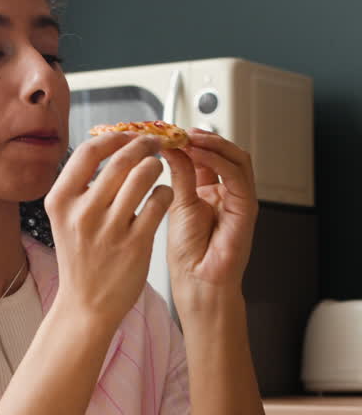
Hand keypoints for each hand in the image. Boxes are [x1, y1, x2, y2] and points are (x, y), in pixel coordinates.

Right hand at [45, 130, 172, 332]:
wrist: (85, 305)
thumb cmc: (80, 258)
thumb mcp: (66, 219)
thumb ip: (80, 185)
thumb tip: (109, 145)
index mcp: (61, 201)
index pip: (90, 151)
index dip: (114, 137)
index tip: (128, 135)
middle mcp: (82, 213)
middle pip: (122, 159)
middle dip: (144, 145)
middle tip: (154, 143)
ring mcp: (110, 229)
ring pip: (144, 175)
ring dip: (156, 167)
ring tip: (156, 170)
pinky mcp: (135, 243)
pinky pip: (159, 201)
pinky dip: (165, 193)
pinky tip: (161, 198)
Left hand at [160, 129, 257, 307]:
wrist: (199, 284)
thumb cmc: (188, 255)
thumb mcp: (177, 205)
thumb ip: (179, 175)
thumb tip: (171, 147)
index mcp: (207, 190)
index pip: (203, 155)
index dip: (188, 140)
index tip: (166, 131)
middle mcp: (225, 191)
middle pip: (222, 151)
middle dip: (201, 137)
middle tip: (178, 130)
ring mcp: (238, 198)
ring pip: (235, 157)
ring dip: (212, 143)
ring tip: (188, 137)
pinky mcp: (247, 207)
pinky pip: (238, 175)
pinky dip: (219, 160)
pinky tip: (200, 153)